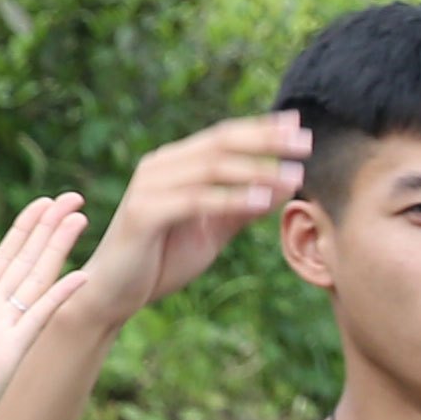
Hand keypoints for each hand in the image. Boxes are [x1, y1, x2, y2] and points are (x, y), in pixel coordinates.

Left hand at [0, 195, 93, 419]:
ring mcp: (3, 332)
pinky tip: (78, 275)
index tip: (41, 204)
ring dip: (58, 248)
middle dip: (47, 228)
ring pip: (36, 279)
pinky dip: (58, 296)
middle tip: (73, 197)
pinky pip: (37, 318)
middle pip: (25, 262)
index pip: (1, 261)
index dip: (21, 231)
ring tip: (79, 217)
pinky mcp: (10, 352)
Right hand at [63, 112, 308, 330]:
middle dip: (265, 141)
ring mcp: (149, 187)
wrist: (114, 293)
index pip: (223, 136)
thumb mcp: (213, 231)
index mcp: (174, 165)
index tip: (299, 126)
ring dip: (256, 169)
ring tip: (293, 173)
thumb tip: (286, 183)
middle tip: (305, 142)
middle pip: (219, 143)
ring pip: (210, 168)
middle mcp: (160, 167)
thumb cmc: (162, 260)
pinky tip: (263, 199)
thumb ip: (244, 207)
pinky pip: (195, 200)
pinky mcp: (144, 212)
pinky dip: (231, 198)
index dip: (261, 129)